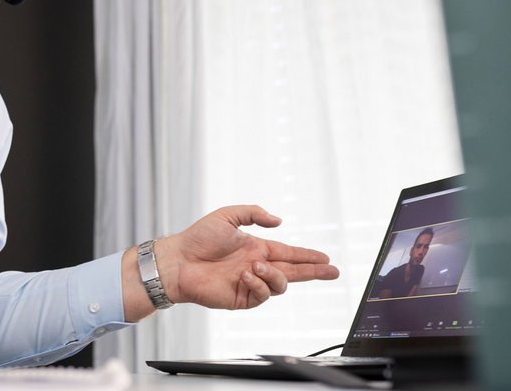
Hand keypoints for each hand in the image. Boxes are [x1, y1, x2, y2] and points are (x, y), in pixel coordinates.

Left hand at [123, 205, 338, 319]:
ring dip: (274, 275)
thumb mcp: (227, 216)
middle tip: (332, 271)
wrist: (179, 261)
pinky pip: (262, 295)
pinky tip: (245, 275)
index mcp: (256, 248)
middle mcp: (257, 266)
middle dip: (314, 272)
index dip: (308, 256)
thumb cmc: (198, 238)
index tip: (326, 258)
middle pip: (294, 271)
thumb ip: (253, 213)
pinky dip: (259, 284)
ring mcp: (250, 283)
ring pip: (280, 284)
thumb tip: (279, 221)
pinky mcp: (242, 298)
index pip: (289, 253)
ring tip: (256, 265)